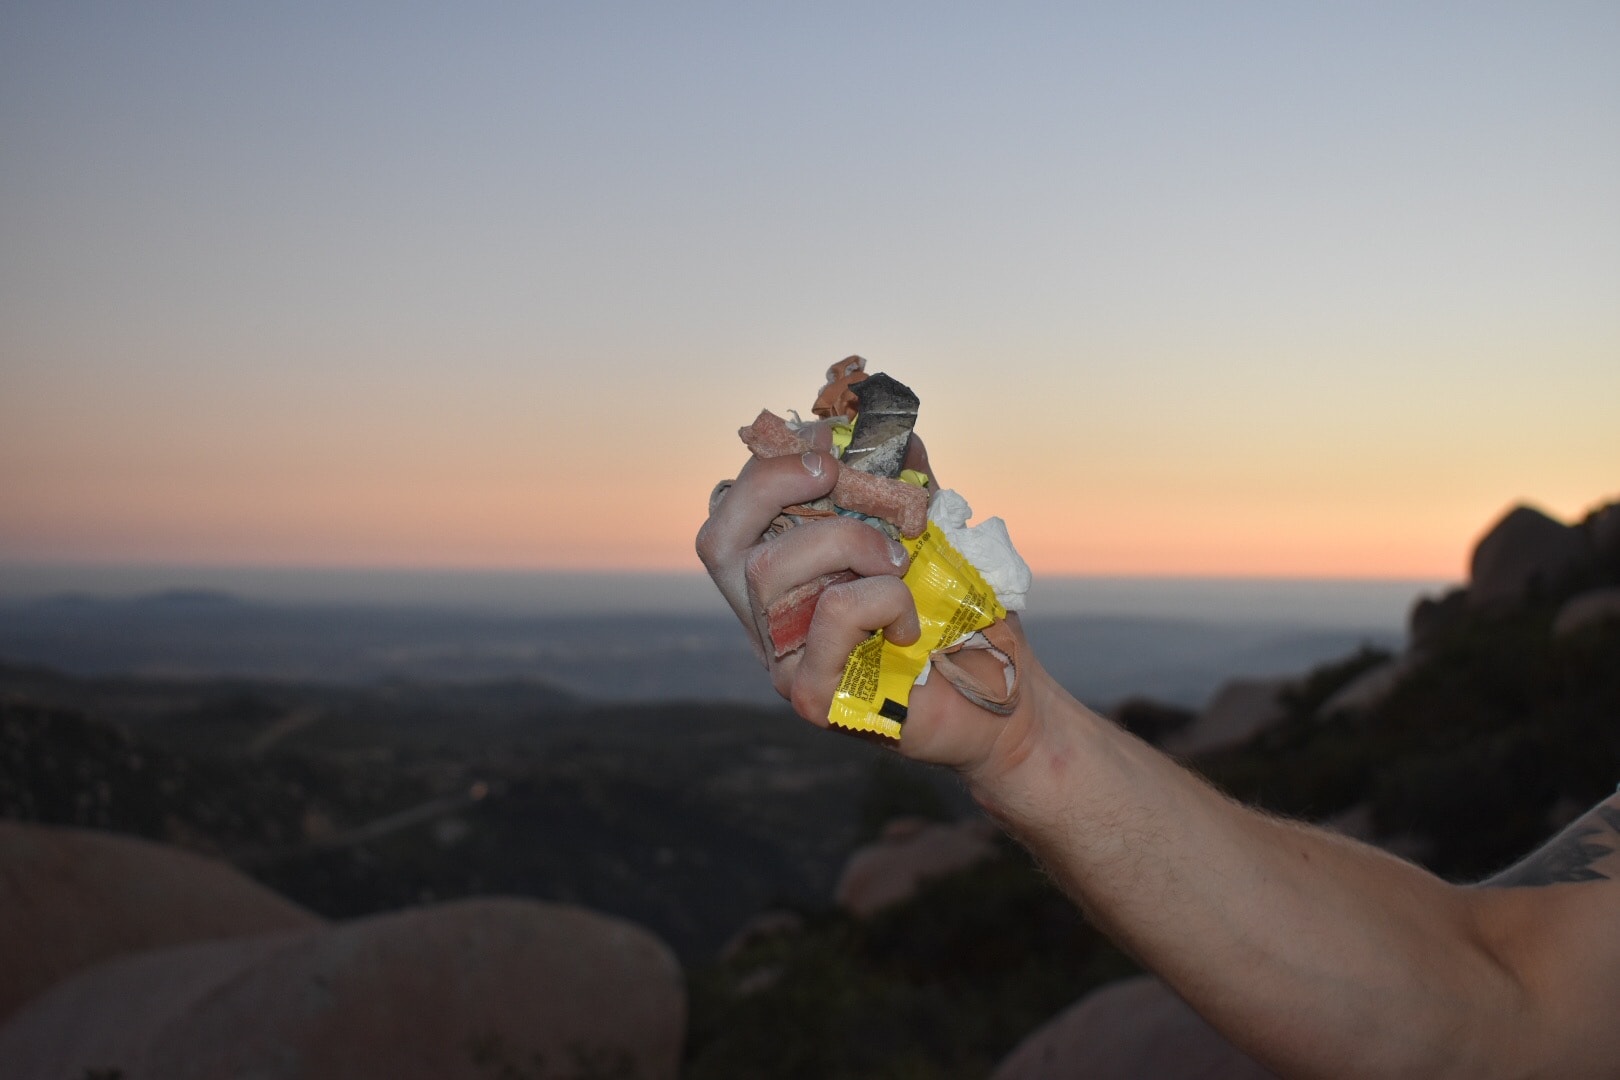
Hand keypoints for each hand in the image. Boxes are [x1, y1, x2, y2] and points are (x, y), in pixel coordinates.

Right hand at [696, 431, 1044, 776]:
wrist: (1004, 702)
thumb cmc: (962, 623)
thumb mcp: (932, 535)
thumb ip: (905, 484)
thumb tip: (890, 427)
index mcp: (785, 582)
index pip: (730, 515)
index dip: (768, 466)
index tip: (830, 443)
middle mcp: (769, 623)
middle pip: (719, 541)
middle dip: (772, 485)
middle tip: (834, 474)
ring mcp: (783, 663)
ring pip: (769, 572)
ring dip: (846, 541)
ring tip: (899, 561)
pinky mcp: (813, 696)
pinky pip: (831, 614)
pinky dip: (881, 595)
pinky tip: (909, 622)